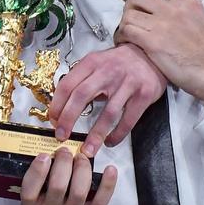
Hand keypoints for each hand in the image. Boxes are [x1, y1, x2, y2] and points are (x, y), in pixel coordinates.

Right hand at [19, 148, 117, 204]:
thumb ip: (39, 192)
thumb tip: (53, 161)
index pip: (30, 186)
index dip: (37, 169)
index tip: (44, 156)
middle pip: (57, 183)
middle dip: (63, 162)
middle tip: (66, 151)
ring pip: (78, 189)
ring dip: (82, 168)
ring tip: (82, 158)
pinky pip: (100, 200)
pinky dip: (108, 184)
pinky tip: (111, 169)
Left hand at [48, 43, 167, 155]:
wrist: (150, 54)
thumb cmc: (119, 62)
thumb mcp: (97, 63)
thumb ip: (82, 80)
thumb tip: (63, 106)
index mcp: (92, 63)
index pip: (67, 84)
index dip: (57, 105)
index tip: (53, 120)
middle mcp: (107, 72)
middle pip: (82, 96)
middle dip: (68, 119)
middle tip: (61, 136)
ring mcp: (127, 84)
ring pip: (108, 113)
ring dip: (95, 134)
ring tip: (87, 150)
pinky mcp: (143, 95)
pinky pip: (128, 119)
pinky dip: (118, 134)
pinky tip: (110, 142)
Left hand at [115, 0, 203, 106]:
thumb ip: (196, 16)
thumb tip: (193, 18)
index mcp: (188, 1)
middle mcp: (173, 9)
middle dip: (130, 5)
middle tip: (132, 15)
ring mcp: (162, 25)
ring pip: (129, 14)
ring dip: (124, 23)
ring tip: (127, 32)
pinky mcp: (153, 43)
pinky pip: (127, 31)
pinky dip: (122, 36)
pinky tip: (125, 43)